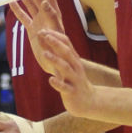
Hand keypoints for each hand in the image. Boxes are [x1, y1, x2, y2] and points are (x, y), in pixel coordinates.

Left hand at [13, 0, 92, 114]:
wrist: (88, 102)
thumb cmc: (74, 81)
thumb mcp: (67, 66)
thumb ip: (56, 53)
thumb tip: (43, 38)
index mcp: (73, 59)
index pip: (66, 43)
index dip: (55, 36)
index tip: (43, 29)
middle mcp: (75, 67)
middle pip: (66, 52)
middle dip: (56, 43)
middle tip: (44, 35)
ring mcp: (74, 79)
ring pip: (66, 68)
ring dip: (55, 60)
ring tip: (44, 54)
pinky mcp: (72, 92)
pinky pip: (64, 87)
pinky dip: (58, 83)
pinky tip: (51, 79)